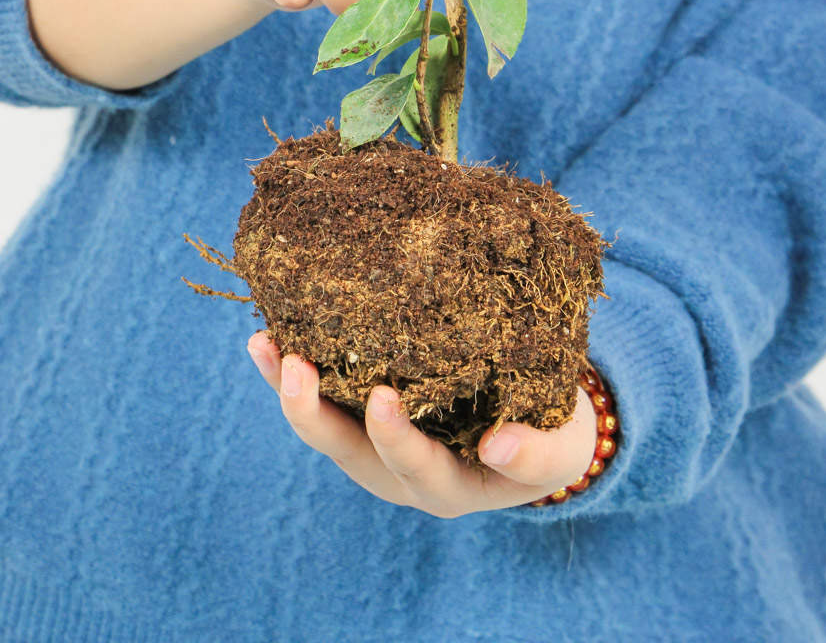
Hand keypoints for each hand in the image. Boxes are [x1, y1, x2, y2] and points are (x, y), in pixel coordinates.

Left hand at [246, 331, 595, 517]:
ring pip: (323, 426)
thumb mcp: (560, 449)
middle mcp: (400, 474)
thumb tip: (497, 445)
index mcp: (449, 487)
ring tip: (266, 345)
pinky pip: (321, 398)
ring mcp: (375, 447)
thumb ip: (535, 454)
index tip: (384, 398)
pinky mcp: (363, 417)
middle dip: (315, 413)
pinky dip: (290, 371)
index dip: (396, 438)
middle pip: (348, 452)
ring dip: (289, 389)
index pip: (415, 467)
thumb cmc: (554, 434)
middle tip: (297, 368)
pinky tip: (265, 338)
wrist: (540, 426)